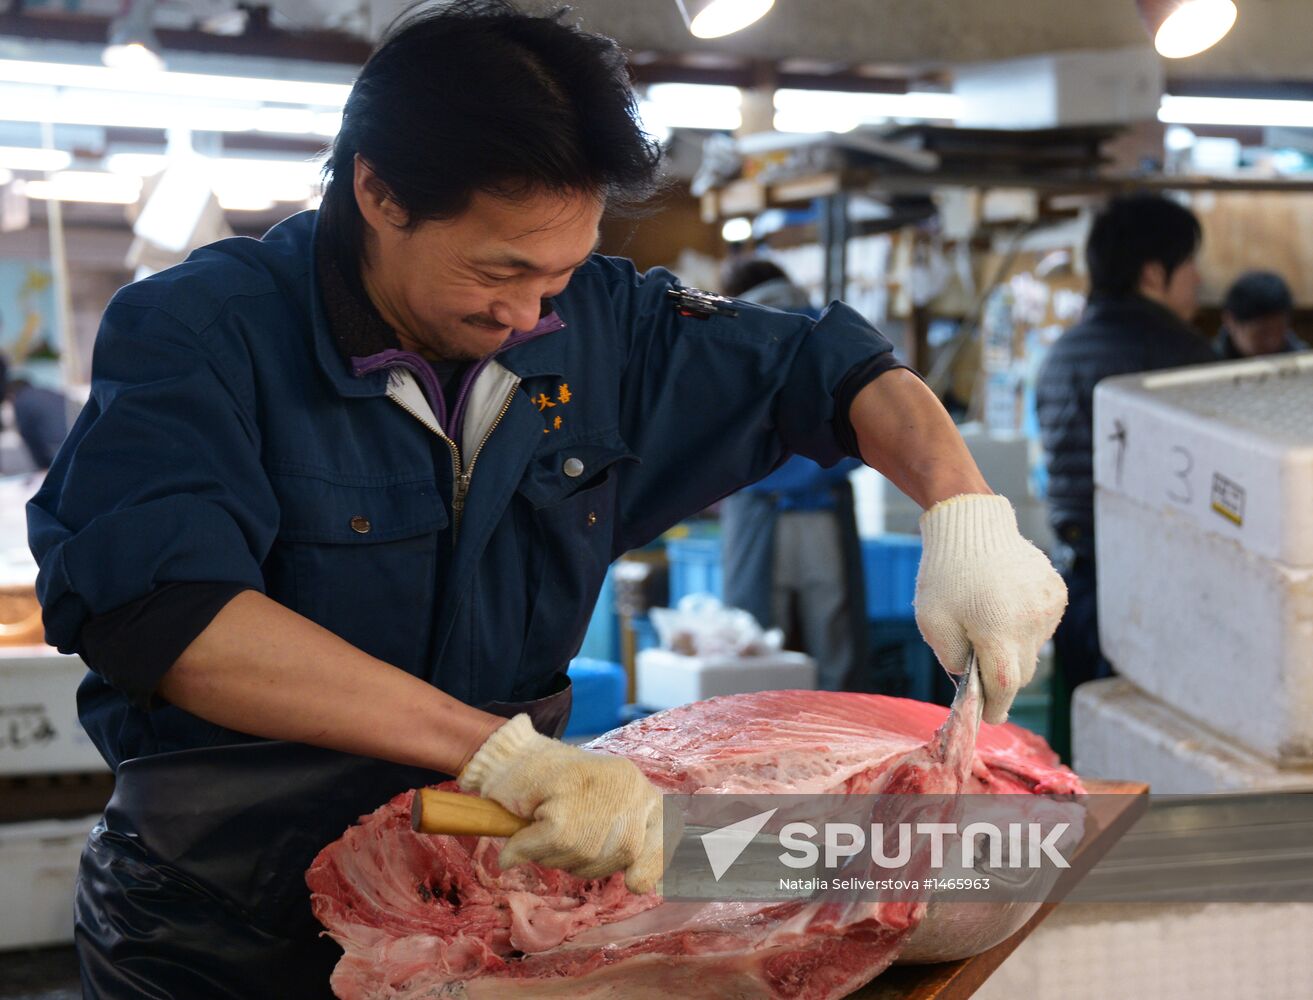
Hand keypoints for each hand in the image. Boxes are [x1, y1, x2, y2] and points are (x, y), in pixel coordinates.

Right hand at [458, 714, 666, 892]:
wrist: (512, 755)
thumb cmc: (555, 785)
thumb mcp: (602, 805)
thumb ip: (623, 836)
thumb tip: (644, 884)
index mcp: (641, 789)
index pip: (668, 831)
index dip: (656, 861)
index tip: (638, 883)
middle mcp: (629, 788)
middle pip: (623, 854)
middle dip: (589, 861)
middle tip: (561, 838)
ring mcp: (598, 794)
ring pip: (584, 855)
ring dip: (555, 856)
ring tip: (542, 827)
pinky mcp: (563, 805)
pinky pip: (548, 848)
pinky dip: (527, 849)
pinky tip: (517, 843)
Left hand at [913, 494, 1066, 724]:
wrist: (972, 524)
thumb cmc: (945, 574)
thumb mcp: (932, 622)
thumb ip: (951, 659)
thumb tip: (971, 680)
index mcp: (998, 630)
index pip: (1005, 684)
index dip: (997, 706)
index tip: (990, 716)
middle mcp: (1030, 621)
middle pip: (1021, 672)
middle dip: (1000, 676)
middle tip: (979, 664)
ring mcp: (1047, 607)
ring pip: (1032, 650)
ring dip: (1012, 647)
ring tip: (987, 619)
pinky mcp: (1056, 593)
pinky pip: (1042, 626)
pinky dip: (1024, 625)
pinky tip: (1004, 604)